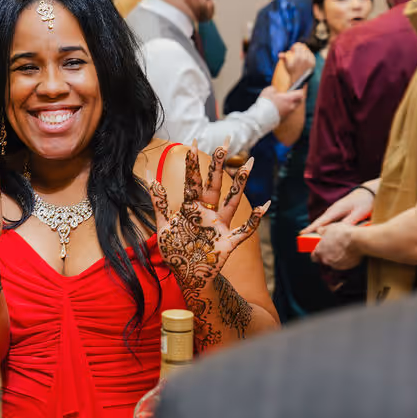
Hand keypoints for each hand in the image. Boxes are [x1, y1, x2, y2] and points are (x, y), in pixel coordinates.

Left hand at [149, 145, 268, 295]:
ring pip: (233, 200)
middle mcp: (208, 213)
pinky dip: (255, 219)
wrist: (189, 276)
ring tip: (250, 163)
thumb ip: (159, 204)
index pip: (193, 181)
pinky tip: (265, 205)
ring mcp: (220, 226)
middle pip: (215, 184)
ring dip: (241, 182)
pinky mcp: (228, 242)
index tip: (192, 141)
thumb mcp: (163, 227)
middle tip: (224, 141)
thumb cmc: (177, 252)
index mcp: (192, 209)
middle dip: (219, 163)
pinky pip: (245, 230)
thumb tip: (151, 178)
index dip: (193, 163)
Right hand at [258, 84, 305, 118]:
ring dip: (289, 105)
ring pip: (293, 108)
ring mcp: (288, 114)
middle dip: (297, 98)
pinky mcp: (284, 119)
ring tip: (281, 102)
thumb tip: (275, 89)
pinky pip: (287, 113)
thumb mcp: (268, 91)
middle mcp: (291, 107)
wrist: (261, 118)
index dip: (300, 90)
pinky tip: (277, 109)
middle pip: (299, 102)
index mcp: (289, 99)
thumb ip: (274, 89)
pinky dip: (284, 111)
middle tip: (291, 95)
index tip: (297, 89)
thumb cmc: (266, 103)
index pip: (301, 94)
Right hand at [280, 42, 316, 77]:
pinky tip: (304, 57)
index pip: (297, 45)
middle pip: (303, 46)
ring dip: (303, 51)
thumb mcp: (286, 65)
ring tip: (300, 54)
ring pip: (307, 50)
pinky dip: (307, 54)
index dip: (294, 46)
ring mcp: (310, 60)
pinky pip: (311, 54)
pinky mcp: (313, 62)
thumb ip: (283, 58)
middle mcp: (304, 58)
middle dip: (299, 47)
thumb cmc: (291, 71)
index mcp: (297, 57)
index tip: (292, 49)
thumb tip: (279, 54)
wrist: (298, 80)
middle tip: (296, 51)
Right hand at [301, 185, 374, 234]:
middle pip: (319, 223)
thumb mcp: (358, 214)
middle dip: (311, 231)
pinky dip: (325, 228)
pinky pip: (329, 222)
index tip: (302, 234)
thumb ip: (349, 223)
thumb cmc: (364, 202)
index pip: (321, 221)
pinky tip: (325, 234)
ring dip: (318, 230)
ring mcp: (335, 211)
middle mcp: (333, 210)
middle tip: (303, 239)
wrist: (368, 192)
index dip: (311, 228)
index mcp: (335, 210)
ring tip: (311, 239)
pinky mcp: (338, 213)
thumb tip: (339, 232)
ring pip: (324, 223)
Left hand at [313, 222, 363, 270]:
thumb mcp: (329, 228)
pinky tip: (349, 252)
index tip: (320, 250)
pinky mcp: (347, 266)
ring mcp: (337, 265)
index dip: (316, 253)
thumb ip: (322, 231)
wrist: (359, 240)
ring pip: (334, 262)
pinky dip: (346, 259)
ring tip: (343, 248)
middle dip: (327, 255)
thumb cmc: (343, 233)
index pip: (313, 256)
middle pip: (324, 260)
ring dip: (337, 257)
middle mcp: (326, 260)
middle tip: (334, 247)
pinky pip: (344, 264)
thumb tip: (319, 230)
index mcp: (319, 251)